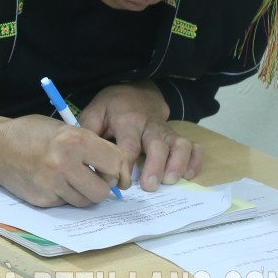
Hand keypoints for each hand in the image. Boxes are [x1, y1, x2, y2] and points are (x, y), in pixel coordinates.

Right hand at [0, 114, 132, 206]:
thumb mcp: (64, 129)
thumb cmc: (31, 133)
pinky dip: (63, 195)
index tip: (116, 174)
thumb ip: (92, 146)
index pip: (116, 163)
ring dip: (82, 192)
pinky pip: (65, 203)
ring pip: (85, 201)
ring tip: (69, 178)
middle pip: (102, 190)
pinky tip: (51, 181)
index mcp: (74, 140)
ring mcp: (51, 184)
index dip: (119, 170)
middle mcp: (64, 163)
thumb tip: (118, 172)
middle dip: (101, 186)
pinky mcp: (42, 199)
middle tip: (92, 177)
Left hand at [78, 81, 200, 191]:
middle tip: (149, 186)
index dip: (126, 164)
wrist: (136, 92)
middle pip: (157, 145)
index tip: (120, 182)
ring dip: (177, 164)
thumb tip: (82, 155)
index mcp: (127, 121)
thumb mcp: (95, 112)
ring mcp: (166, 131)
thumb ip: (88, 132)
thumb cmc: (112, 108)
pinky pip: (193, 146)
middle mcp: (149, 126)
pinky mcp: (177, 135)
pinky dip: (195, 160)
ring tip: (170, 181)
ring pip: (179, 145)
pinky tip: (190, 175)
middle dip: (155, 166)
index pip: (128, 144)